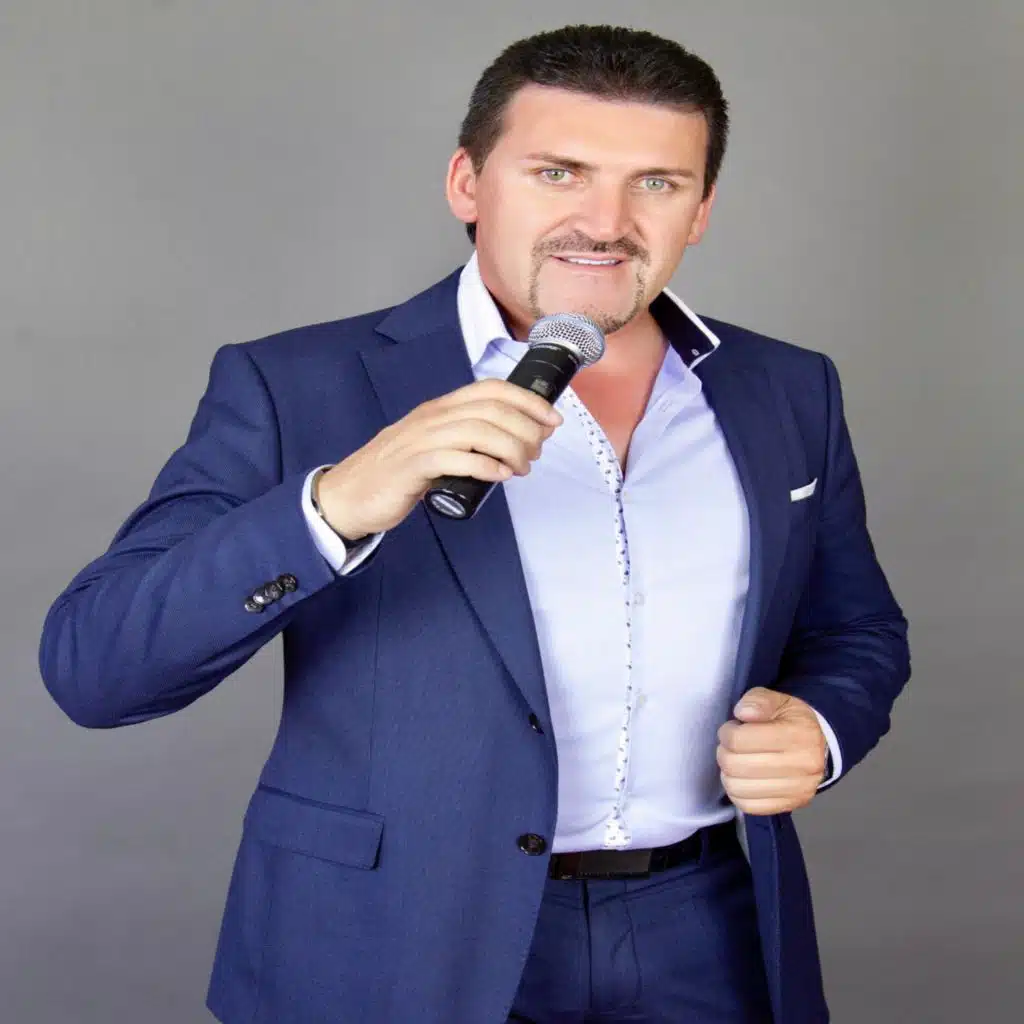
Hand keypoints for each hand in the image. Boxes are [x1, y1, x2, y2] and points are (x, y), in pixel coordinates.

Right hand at [316, 378, 562, 538]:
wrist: (348, 496)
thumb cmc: (395, 474)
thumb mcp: (434, 447)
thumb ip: (465, 441)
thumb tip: (511, 445)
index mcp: (439, 409)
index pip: (490, 389)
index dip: (527, 401)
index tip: (552, 421)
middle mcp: (431, 418)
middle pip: (492, 410)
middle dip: (526, 429)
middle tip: (536, 453)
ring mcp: (420, 440)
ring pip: (479, 431)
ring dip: (511, 449)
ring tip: (522, 468)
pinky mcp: (412, 467)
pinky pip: (455, 459)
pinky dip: (485, 466)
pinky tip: (500, 476)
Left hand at [716, 687, 826, 814]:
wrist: (819, 744)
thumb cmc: (792, 720)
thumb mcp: (778, 700)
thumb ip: (758, 701)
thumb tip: (742, 713)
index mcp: (798, 735)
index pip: (740, 740)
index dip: (727, 732)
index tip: (731, 729)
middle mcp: (802, 765)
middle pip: (736, 765)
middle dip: (724, 752)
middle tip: (731, 746)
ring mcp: (799, 789)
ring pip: (739, 788)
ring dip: (728, 773)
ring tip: (736, 761)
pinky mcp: (792, 805)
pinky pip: (749, 806)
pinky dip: (737, 793)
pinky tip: (742, 779)